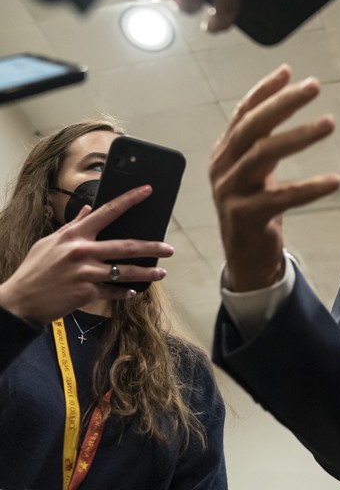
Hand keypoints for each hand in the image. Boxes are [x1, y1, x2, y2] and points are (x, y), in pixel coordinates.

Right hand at [0, 186, 173, 323]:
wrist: (19, 300)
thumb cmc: (34, 270)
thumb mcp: (49, 242)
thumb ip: (73, 226)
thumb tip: (89, 210)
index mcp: (74, 235)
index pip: (107, 211)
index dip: (130, 199)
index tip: (147, 190)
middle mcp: (82, 251)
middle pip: (127, 246)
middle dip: (152, 247)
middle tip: (169, 248)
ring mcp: (86, 273)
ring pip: (126, 271)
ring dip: (147, 272)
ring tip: (161, 272)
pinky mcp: (86, 292)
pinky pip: (113, 291)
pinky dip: (125, 292)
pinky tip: (134, 291)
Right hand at [209, 65, 339, 292]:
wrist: (244, 258)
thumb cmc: (255, 208)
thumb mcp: (253, 171)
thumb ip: (261, 140)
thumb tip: (283, 96)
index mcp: (225, 153)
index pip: (243, 114)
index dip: (264, 91)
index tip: (288, 72)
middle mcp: (222, 168)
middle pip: (253, 127)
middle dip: (284, 103)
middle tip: (314, 86)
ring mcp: (230, 192)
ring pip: (264, 155)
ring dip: (300, 136)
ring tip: (330, 123)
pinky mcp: (245, 216)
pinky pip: (281, 197)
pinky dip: (309, 187)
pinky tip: (334, 180)